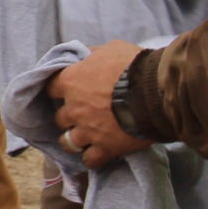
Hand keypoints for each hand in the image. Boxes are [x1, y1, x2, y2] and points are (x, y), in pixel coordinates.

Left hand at [48, 40, 152, 170]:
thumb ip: (94, 55)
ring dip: (75, 140)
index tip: (66, 92)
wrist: (156, 91)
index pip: (51, 88)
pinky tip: (98, 154)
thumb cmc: (134, 66)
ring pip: (68, 142)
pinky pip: (90, 160)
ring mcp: (88, 131)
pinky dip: (93, 158)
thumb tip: (87, 56)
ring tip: (84, 139)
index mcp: (72, 82)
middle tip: (82, 115)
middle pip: (60, 118)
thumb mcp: (112, 49)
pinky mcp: (105, 148)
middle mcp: (74, 108)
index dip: (59, 91)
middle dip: (70, 117)